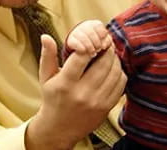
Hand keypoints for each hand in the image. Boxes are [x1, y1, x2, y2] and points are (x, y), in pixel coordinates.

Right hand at [25, 34, 126, 149]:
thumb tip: (46, 36)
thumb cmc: (52, 99)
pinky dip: (119, 73)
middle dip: (106, 49)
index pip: (82, 56)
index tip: (90, 41)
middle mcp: (82, 93)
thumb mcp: (46, 77)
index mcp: (65, 83)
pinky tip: (113, 69)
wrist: (59, 129)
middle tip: (105, 43)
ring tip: (109, 54)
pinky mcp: (106, 108)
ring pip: (114, 72)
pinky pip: (120, 85)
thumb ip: (47, 55)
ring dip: (114, 59)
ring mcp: (96, 101)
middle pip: (103, 63)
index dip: (89, 44)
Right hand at [67, 20, 112, 56]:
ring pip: (83, 37)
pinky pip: (74, 42)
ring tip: (93, 53)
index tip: (104, 46)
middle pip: (90, 32)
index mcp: (94, 24)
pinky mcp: (70, 41)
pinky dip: (80, 47)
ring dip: (89, 46)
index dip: (102, 35)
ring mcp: (76, 33)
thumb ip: (106, 41)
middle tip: (98, 50)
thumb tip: (104, 45)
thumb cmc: (98, 46)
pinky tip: (84, 51)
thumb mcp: (104, 41)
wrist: (85, 52)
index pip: (98, 25)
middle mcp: (84, 26)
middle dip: (96, 42)